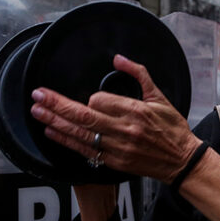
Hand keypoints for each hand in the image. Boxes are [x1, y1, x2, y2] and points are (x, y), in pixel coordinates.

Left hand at [30, 54, 201, 182]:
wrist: (181, 161)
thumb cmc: (172, 128)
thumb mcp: (159, 96)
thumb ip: (139, 74)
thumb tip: (119, 58)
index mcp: (135, 111)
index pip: (100, 100)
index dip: (91, 98)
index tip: (92, 98)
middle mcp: (124, 130)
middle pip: (83, 115)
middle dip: (57, 104)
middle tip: (38, 95)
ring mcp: (118, 148)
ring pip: (79, 134)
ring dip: (55, 121)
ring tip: (38, 111)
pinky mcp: (114, 162)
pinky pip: (84, 151)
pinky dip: (66, 140)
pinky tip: (52, 131)